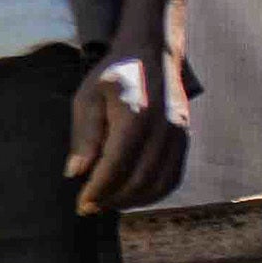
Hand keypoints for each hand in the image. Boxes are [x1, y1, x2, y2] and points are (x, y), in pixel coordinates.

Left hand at [67, 44, 192, 213]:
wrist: (153, 54)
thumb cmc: (114, 76)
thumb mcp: (88, 97)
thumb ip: (84, 135)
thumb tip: (76, 172)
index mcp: (135, 118)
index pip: (116, 166)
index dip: (98, 190)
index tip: (81, 204)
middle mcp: (162, 130)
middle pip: (139, 181)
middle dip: (112, 200)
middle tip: (90, 207)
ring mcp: (178, 136)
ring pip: (159, 184)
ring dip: (132, 201)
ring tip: (108, 203)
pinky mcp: (185, 139)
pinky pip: (173, 177)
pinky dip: (153, 193)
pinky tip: (132, 195)